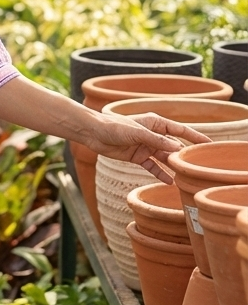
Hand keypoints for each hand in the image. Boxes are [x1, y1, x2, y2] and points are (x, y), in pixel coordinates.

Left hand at [79, 112, 209, 182]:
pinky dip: (160, 173)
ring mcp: (145, 146)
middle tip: (200, 166)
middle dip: (185, 155)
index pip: (180, 130)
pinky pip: (152, 166)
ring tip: (186, 177)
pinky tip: (169, 182)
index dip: (195, 137)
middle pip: (174, 146)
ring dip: (174, 166)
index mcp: (155, 123)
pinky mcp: (137, 156)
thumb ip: (156, 141)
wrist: (93, 133)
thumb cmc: (114, 127)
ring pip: (164, 158)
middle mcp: (153, 134)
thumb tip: (177, 148)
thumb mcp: (137, 133)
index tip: (210, 144)